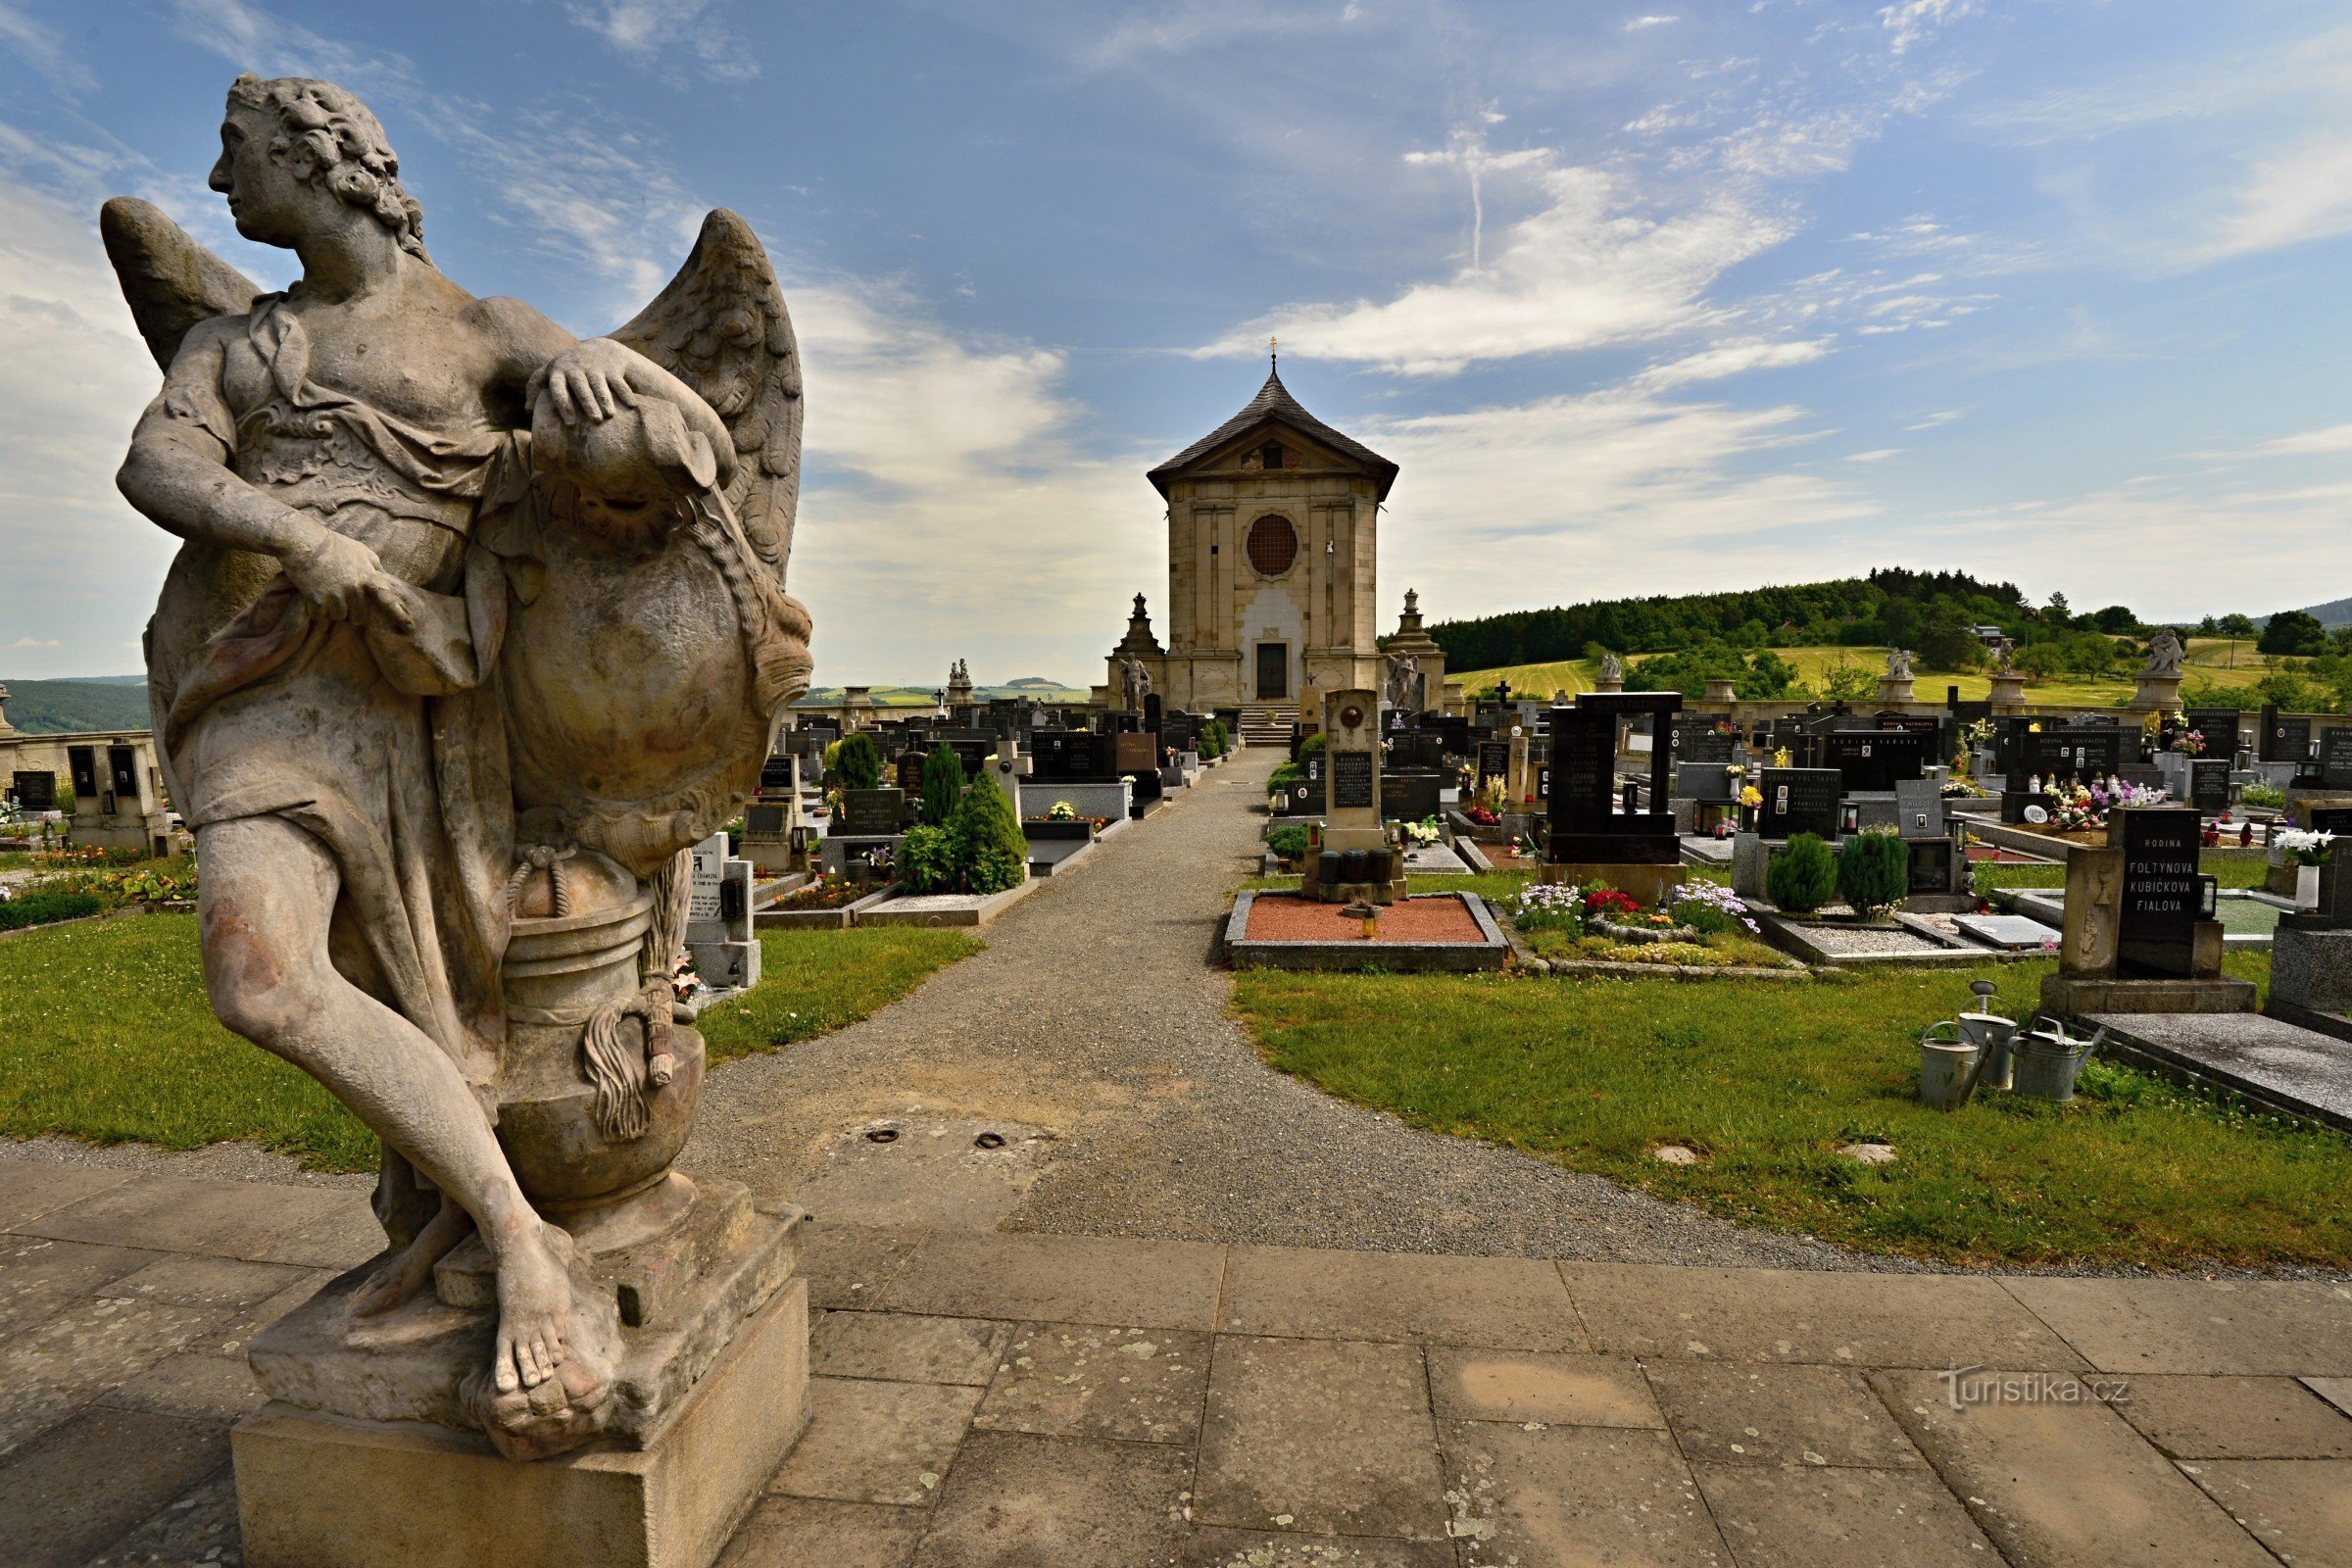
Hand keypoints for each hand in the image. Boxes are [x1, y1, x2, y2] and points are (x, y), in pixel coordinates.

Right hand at [283, 529, 414, 632]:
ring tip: (325, 593)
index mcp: (368, 576)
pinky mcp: (317, 599)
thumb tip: (385, 577)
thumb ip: (374, 566)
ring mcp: (337, 594)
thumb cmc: (333, 544)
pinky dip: (315, 610)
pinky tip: (312, 597)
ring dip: (332, 610)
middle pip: (359, 616)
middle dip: (353, 615)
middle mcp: (355, 588)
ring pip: (339, 617)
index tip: (410, 628)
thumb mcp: (360, 550)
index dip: (400, 615)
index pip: (388, 599)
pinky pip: (319, 616)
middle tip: (344, 605)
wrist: (304, 540)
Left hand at [536, 339, 642, 427]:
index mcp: (559, 372)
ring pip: (600, 385)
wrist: (598, 349)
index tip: (570, 423)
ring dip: (605, 399)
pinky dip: (625, 393)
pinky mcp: (612, 368)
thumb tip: (528, 410)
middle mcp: (576, 368)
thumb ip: (537, 386)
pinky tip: (631, 406)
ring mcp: (595, 367)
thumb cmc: (569, 367)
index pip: (558, 389)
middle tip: (594, 421)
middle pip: (581, 388)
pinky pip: (618, 382)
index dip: (564, 405)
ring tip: (610, 416)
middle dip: (588, 403)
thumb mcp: (551, 371)